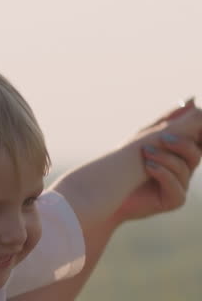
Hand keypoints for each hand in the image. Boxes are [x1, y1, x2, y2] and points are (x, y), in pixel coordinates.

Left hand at [115, 100, 201, 223]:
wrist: (107, 191)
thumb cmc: (124, 163)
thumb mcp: (148, 135)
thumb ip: (171, 120)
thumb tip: (193, 99)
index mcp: (180, 154)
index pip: (198, 140)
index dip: (198, 132)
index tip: (175, 131)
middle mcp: (183, 170)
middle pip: (195, 152)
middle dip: (180, 143)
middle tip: (162, 137)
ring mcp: (180, 186)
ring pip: (184, 168)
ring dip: (164, 157)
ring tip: (145, 152)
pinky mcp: (174, 200)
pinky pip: (177, 186)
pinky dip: (162, 173)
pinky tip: (148, 167)